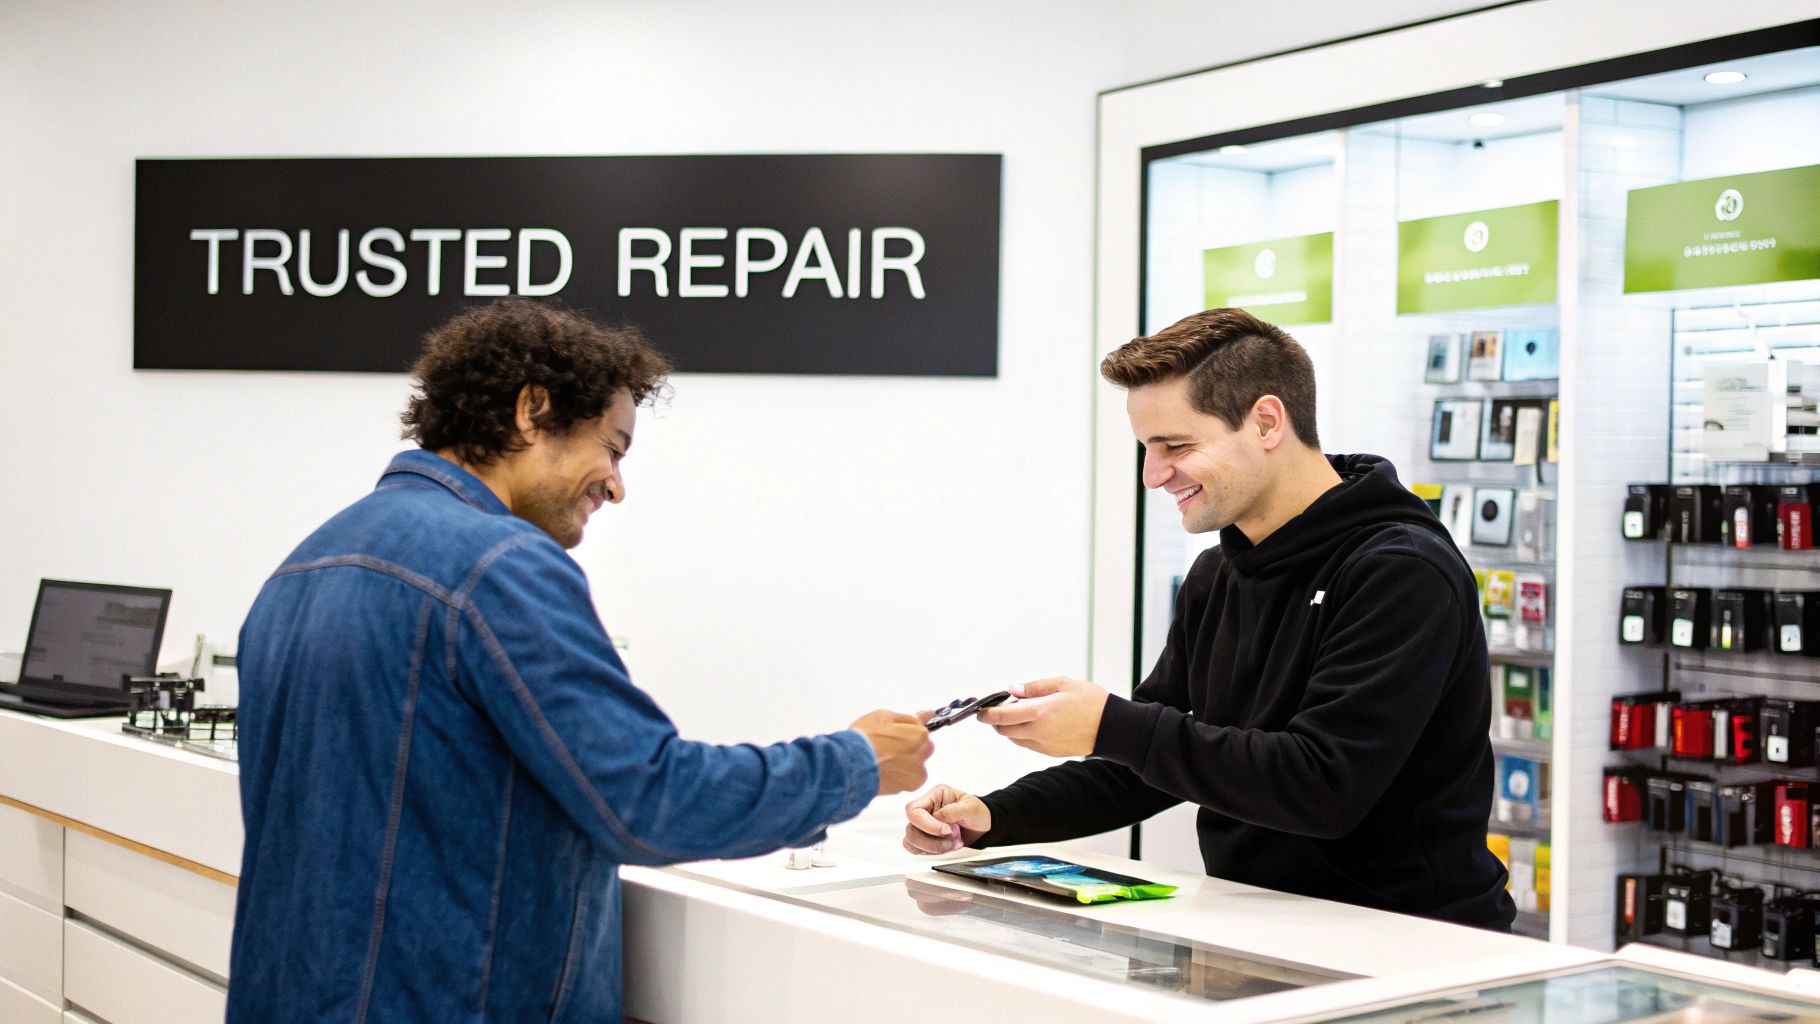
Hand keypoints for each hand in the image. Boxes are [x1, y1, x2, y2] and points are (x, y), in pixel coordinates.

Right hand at [850, 710, 932, 795]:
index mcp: (919, 733)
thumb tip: (927, 714)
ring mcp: (918, 771)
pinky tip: (887, 773)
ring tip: (885, 762)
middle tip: (889, 749)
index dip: (905, 732)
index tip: (894, 735)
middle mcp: (923, 753)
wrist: (851, 764)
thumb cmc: (865, 738)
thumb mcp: (884, 717)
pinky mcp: (911, 786)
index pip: (920, 730)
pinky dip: (901, 777)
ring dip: (906, 764)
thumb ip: (908, 718)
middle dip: (910, 748)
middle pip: (922, 748)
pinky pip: (910, 780)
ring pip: (916, 765)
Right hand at [902, 783, 991, 854]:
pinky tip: (943, 849)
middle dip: (930, 839)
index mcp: (935, 796)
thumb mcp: (972, 807)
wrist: (984, 828)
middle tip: (950, 840)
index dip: (927, 824)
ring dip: (931, 847)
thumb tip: (937, 817)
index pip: (914, 810)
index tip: (947, 830)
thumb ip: (954, 810)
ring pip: (911, 840)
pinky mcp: (926, 840)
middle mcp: (926, 810)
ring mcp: (924, 826)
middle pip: (910, 827)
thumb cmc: (978, 813)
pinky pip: (915, 849)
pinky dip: (929, 852)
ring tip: (949, 845)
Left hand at [977, 677, 1108, 756]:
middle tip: (1001, 708)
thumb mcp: (1064, 684)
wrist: (1113, 728)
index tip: (980, 711)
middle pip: (1004, 730)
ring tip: (1021, 713)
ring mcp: (1045, 744)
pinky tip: (1034, 723)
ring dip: (1010, 728)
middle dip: (997, 721)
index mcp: (1041, 712)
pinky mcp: (1052, 752)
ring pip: (1015, 739)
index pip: (1003, 716)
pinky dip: (1023, 735)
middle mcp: (1040, 731)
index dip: (987, 714)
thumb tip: (1013, 690)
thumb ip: (1035, 688)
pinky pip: (1029, 745)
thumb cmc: (1092, 702)